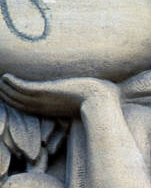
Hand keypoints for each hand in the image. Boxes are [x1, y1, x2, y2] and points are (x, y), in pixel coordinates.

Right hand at [0, 73, 117, 117]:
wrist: (103, 102)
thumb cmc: (101, 102)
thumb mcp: (87, 101)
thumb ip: (85, 97)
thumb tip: (100, 88)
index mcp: (53, 111)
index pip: (30, 108)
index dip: (18, 102)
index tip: (11, 95)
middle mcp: (45, 107)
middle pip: (19, 103)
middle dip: (7, 95)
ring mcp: (44, 100)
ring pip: (17, 96)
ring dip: (6, 88)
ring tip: (1, 80)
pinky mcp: (44, 92)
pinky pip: (22, 88)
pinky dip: (12, 83)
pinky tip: (6, 76)